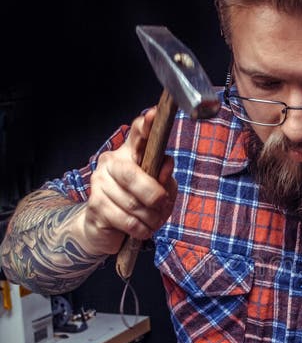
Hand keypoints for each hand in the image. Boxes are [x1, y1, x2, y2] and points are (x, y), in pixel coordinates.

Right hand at [75, 107, 177, 254]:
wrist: (106, 228)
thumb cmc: (138, 204)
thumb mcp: (159, 190)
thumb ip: (164, 178)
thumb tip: (165, 165)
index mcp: (130, 153)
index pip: (137, 134)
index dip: (146, 125)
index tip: (153, 114)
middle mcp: (111, 162)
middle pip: (132, 174)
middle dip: (152, 194)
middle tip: (162, 205)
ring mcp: (99, 183)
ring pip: (132, 202)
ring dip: (150, 217)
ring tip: (152, 221)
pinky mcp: (95, 206)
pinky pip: (126, 219)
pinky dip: (140, 228)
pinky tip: (141, 228)